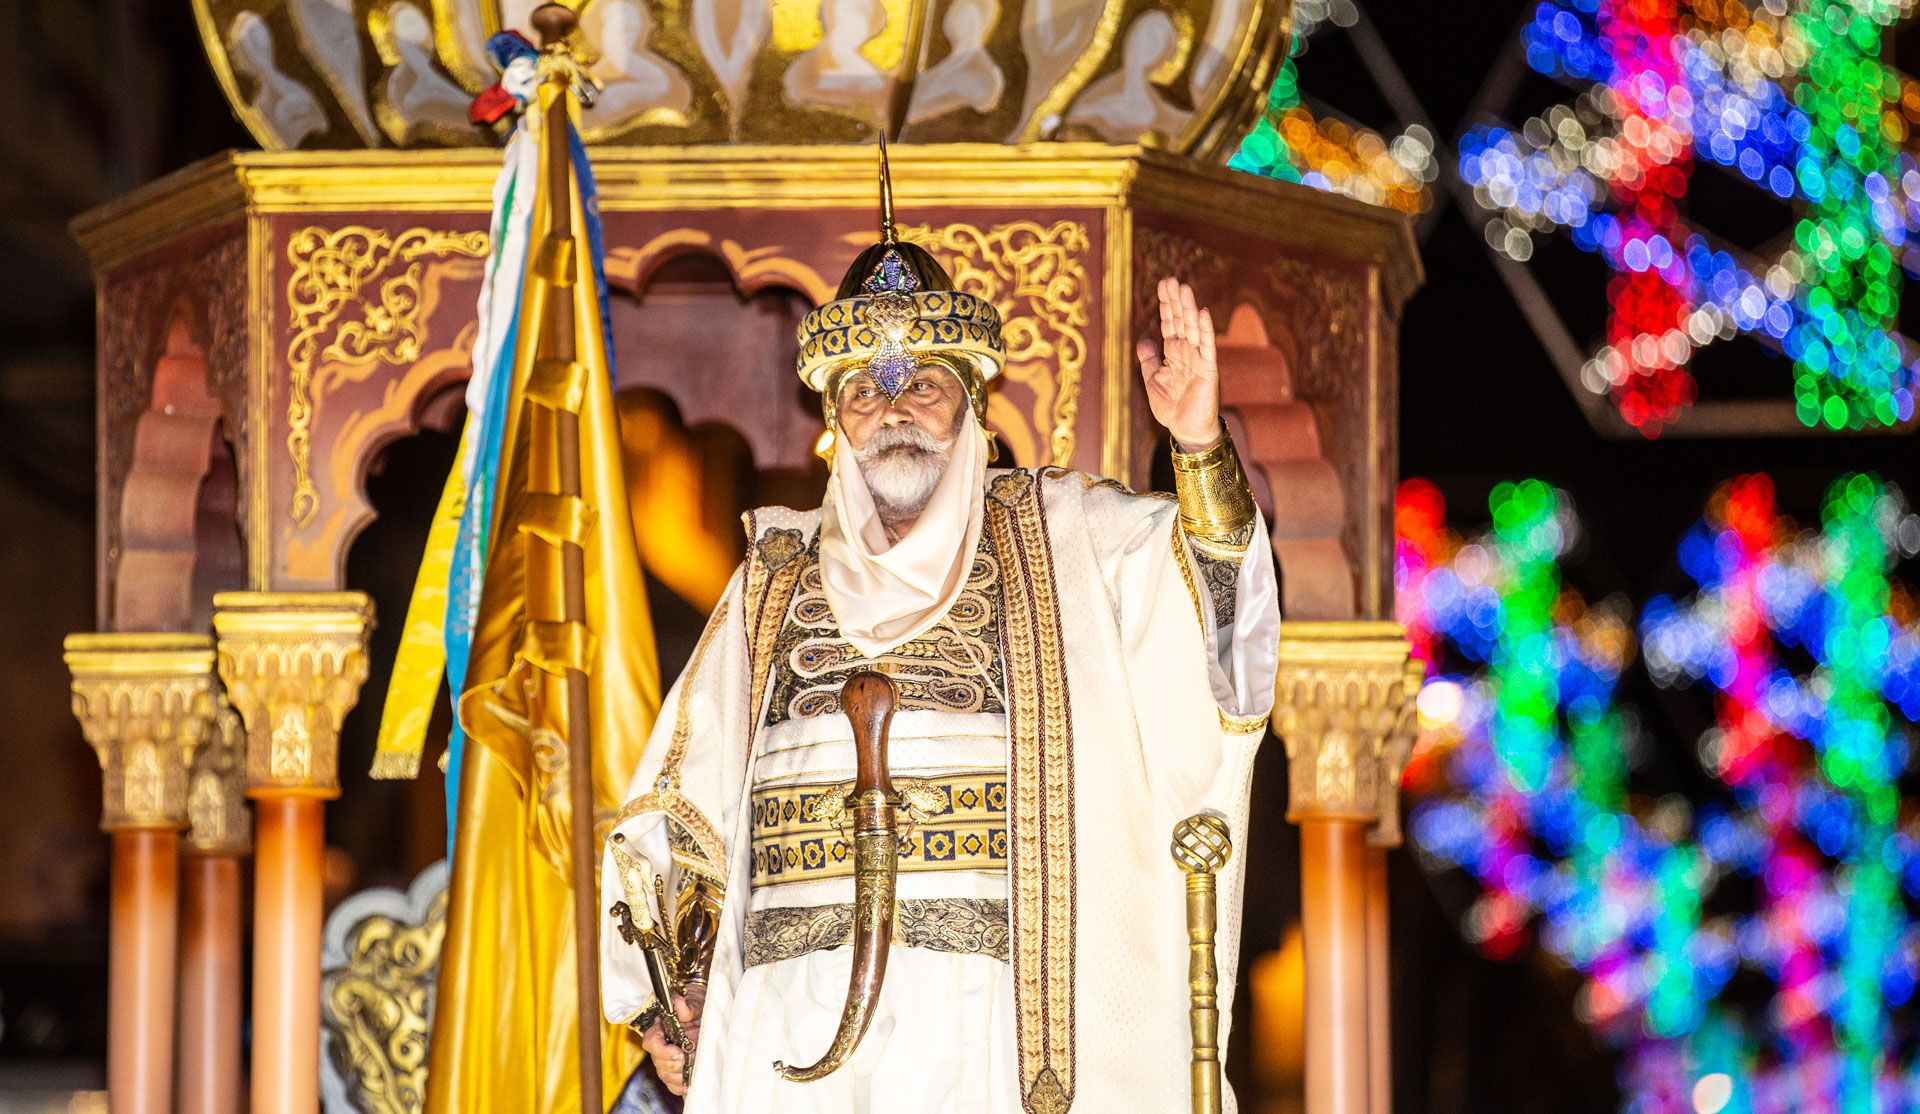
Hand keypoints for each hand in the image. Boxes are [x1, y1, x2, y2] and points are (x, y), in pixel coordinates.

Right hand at [641, 984, 704, 1095]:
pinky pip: (673, 1084)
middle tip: (693, 1057)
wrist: (705, 1012)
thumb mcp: (696, 1000)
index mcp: (660, 1027)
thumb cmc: (697, 1005)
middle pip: (659, 1062)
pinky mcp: (677, 1068)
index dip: (663, 1051)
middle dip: (677, 1064)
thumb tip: (680, 1006)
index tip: (679, 1053)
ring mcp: (667, 1058)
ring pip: (665, 1075)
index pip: (651, 1042)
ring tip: (695, 1067)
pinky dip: (681, 1086)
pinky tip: (691, 1082)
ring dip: (680, 1075)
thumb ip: (688, 1005)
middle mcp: (661, 1044)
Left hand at [1137, 277, 1220, 450]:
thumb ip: (1149, 360)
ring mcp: (1199, 359)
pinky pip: (1207, 347)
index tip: (1163, 285)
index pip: (1170, 323)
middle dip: (1176, 300)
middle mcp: (1187, 352)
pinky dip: (1205, 330)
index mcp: (1174, 353)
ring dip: (1189, 308)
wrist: (1186, 430)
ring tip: (1184, 288)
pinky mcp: (1208, 370)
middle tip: (1171, 279)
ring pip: (1193, 329)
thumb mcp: (1153, 380)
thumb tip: (1144, 339)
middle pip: (1181, 321)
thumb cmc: (1171, 408)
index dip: (1167, 305)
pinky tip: (1202, 313)